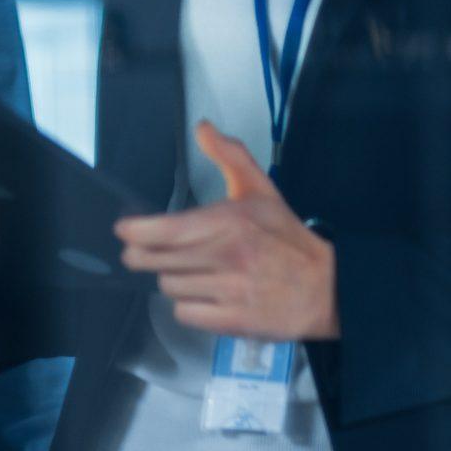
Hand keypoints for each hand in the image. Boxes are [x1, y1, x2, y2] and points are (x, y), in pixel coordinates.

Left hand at [115, 121, 338, 340]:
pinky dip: (188, 306)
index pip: (168, 231)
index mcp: (230, 223)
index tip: (124, 229)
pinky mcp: (233, 322)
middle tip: (141, 252)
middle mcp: (227, 258)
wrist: (326, 287)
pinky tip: (201, 294)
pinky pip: (186, 314)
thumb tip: (202, 129)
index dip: (137, 231)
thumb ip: (229, 155)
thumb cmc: (287, 238)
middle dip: (144, 256)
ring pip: (170, 287)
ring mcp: (230, 292)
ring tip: (187, 270)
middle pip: (159, 262)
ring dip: (172, 279)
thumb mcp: (260, 190)